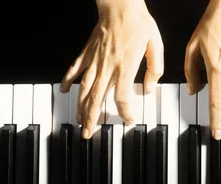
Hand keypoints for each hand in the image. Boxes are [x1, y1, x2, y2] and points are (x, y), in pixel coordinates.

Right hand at [60, 0, 163, 138]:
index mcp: (125, 66)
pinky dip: (68, 80)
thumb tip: (149, 88)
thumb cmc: (139, 23)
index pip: (122, 97)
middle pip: (96, 99)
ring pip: (84, 88)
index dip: (125, 112)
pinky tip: (64, 90)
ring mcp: (95, 60)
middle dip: (91, 119)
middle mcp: (107, 66)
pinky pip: (75, 68)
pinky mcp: (88, 52)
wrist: (120, 3)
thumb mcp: (156, 46)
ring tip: (79, 120)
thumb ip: (155, 70)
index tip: (128, 120)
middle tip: (88, 134)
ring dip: (80, 106)